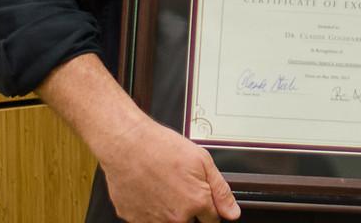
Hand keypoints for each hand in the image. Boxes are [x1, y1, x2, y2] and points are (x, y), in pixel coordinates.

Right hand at [100, 116, 239, 222]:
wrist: (128, 146)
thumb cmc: (163, 148)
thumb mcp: (202, 161)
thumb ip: (220, 191)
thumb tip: (233, 213)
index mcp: (196, 202)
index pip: (213, 220)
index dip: (211, 209)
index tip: (207, 202)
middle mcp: (176, 218)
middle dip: (192, 212)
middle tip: (183, 189)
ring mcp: (153, 222)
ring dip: (172, 213)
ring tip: (166, 188)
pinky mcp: (134, 221)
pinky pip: (149, 222)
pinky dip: (152, 212)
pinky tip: (151, 192)